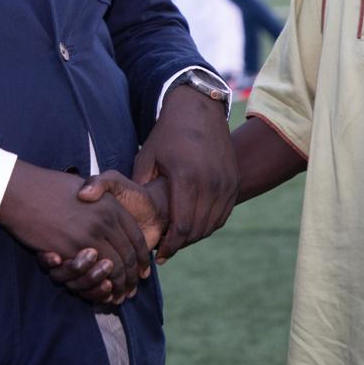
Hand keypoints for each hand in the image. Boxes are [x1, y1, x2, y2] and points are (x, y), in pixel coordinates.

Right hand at [0, 161, 150, 301]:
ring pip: (114, 267)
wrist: (22, 190)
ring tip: (121, 294)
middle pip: (128, 255)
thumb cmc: (49, 187)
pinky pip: (93, 273)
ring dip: (119, 284)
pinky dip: (100, 286)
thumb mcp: (84, 184)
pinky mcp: (71, 249)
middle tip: (132, 289)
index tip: (142, 270)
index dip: (141, 256)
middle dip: (132, 276)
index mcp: (111, 205)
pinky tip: (104, 290)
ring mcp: (89, 235)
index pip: (136, 237)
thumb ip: (101, 198)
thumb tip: (111, 211)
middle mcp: (105, 220)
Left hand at [134, 83, 236, 261]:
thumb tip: (129, 218)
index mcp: (186, 178)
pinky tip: (194, 226)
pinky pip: (223, 213)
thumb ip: (139, 189)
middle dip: (181, 244)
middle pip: (198, 230)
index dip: (170, 246)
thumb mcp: (147, 158)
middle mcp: (210, 182)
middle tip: (165, 250)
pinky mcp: (233, 181)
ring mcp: (226, 182)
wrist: (199, 109)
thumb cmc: (168, 134)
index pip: (182, 227)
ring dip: (196, 236)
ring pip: (212, 224)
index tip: (158, 255)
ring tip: (178, 240)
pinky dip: (209, 224)